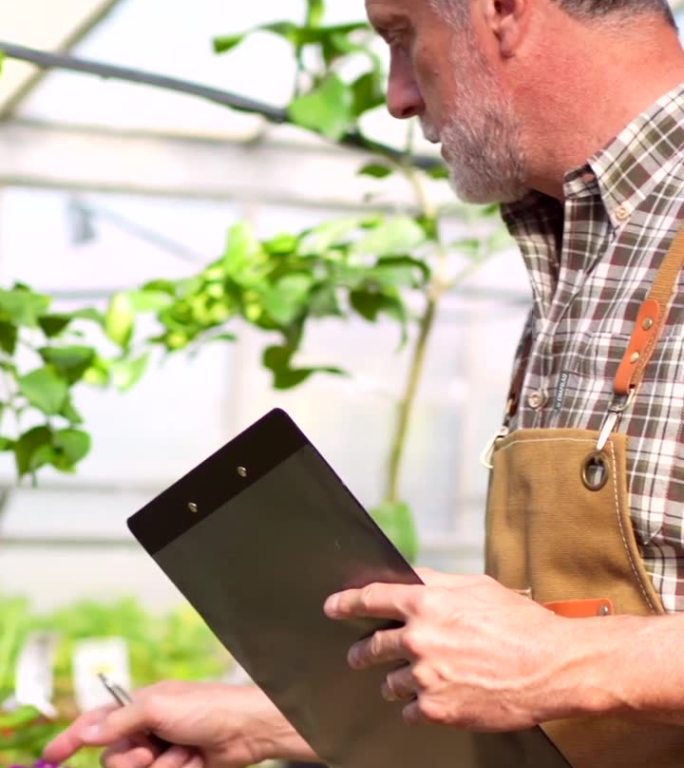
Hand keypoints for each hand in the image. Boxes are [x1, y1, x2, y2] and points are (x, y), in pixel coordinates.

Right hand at [43, 681, 317, 767]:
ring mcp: (164, 750)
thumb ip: (120, 721)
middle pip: (115, 757)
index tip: (51, 756)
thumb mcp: (159, 707)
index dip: (73, 738)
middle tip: (156, 749)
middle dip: (134, 759)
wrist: (247, 729)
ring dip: (162, 767)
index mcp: (141, 704)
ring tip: (185, 752)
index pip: (99, 722)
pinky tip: (195, 760)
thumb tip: (87, 729)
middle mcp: (149, 727)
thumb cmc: (208, 706)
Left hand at [324, 574, 581, 731]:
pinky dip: (417, 704)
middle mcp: (419, 639)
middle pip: (371, 646)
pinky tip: (436, 697)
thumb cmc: (518, 622)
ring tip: (418, 677)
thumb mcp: (475, 587)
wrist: (550, 666)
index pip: (371, 598)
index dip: (345, 602)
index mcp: (426, 603)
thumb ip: (436, 583)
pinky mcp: (437, 709)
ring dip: (396, 679)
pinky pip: (409, 710)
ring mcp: (426, 676)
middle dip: (362, 651)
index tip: (331, 607)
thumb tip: (410, 578)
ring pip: (389, 682)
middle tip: (359, 655)